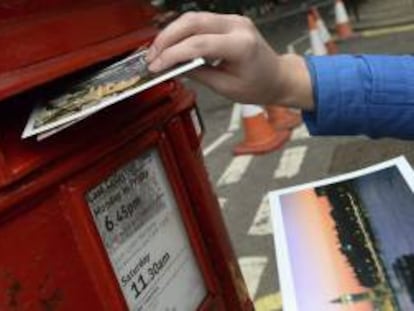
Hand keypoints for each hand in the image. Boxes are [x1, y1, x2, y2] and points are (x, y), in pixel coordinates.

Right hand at [147, 12, 312, 109]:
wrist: (277, 77)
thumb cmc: (259, 85)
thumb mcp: (226, 87)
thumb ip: (199, 74)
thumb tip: (174, 66)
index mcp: (241, 45)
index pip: (198, 44)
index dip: (172, 55)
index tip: (156, 66)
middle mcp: (238, 26)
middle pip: (192, 22)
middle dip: (166, 38)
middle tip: (151, 56)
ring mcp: (234, 20)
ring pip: (194, 17)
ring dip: (172, 33)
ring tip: (157, 51)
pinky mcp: (229, 21)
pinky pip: (201, 21)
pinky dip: (183, 32)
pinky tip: (172, 44)